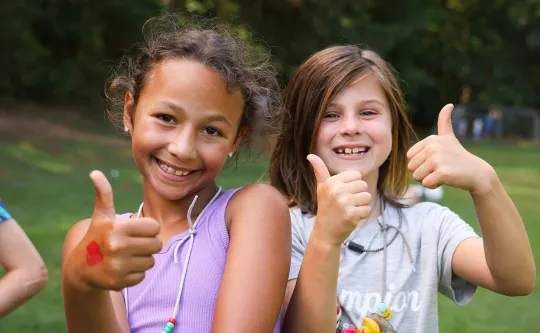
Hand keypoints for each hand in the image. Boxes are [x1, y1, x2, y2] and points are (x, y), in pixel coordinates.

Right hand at [70, 171, 161, 290]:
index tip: (135, 232)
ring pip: (151, 261)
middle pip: (157, 245)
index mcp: (118, 227)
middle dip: (148, 245)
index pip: (155, 227)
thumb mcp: (102, 216)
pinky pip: (143, 276)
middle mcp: (118, 246)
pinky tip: (122, 269)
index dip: (147, 229)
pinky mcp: (119, 282)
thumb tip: (95, 172)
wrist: (80, 269)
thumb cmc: (97, 236)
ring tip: (126, 257)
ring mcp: (118, 265)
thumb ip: (104, 194)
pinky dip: (135, 273)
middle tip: (132, 245)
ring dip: (142, 259)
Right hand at [307, 154, 371, 245]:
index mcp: (331, 182)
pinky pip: (367, 209)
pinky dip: (362, 215)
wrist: (325, 232)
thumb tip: (310, 155)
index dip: (353, 186)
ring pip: (367, 197)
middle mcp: (337, 190)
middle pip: (364, 185)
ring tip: (349, 210)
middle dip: (358, 196)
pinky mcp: (351, 214)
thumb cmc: (326, 207)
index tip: (343, 194)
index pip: (357, 175)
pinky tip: (351, 218)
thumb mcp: (321, 188)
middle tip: (346, 204)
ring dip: (361, 205)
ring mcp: (344, 203)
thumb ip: (319, 170)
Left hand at [407, 104, 495, 194]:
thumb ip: (445, 122)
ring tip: (443, 173)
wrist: (477, 173)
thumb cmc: (459, 157)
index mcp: (430, 139)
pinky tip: (446, 179)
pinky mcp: (441, 172)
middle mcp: (432, 147)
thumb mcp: (449, 138)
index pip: (409, 158)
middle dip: (423, 172)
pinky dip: (434, 185)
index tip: (436, 160)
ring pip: (417, 177)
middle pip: (411, 168)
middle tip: (440, 168)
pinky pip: (426, 184)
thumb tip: (449, 104)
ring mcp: (437, 159)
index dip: (420, 163)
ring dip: (429, 179)